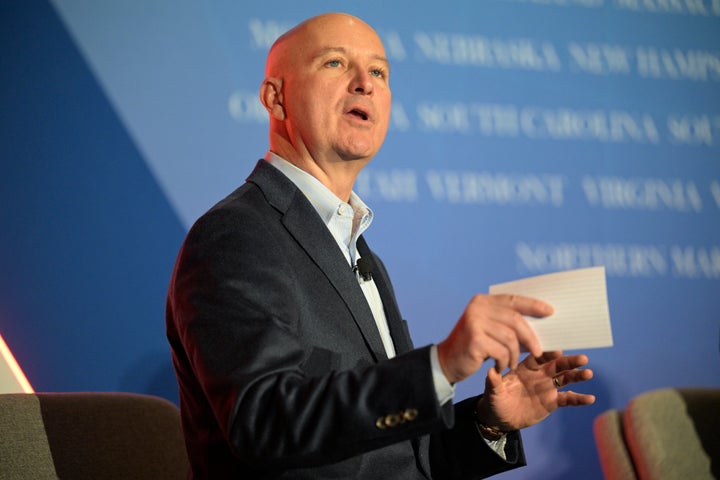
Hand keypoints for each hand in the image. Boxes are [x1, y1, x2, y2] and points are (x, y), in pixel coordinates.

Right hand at [437, 294, 550, 383]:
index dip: (533, 305)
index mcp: (482, 301)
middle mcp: (477, 308)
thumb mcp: (489, 329)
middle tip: (539, 351)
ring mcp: (474, 323)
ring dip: (515, 354)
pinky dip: (504, 362)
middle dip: (530, 337)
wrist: (446, 361)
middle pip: (515, 320)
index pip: (513, 300)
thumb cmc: (473, 346)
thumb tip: (540, 324)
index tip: (550, 312)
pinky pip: (501, 351)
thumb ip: (507, 323)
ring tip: (511, 363)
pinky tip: (499, 367)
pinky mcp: (474, 340)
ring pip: (511, 338)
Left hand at [475, 351, 595, 430]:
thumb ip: (494, 382)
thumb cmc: (494, 400)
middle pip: (557, 365)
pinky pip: (568, 399)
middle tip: (583, 358)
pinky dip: (579, 398)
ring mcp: (547, 387)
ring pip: (565, 379)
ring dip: (577, 376)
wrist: (500, 418)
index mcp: (526, 367)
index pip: (539, 356)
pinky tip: (590, 398)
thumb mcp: (492, 391)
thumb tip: (490, 372)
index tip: (559, 350)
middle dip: (569, 361)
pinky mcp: (552, 402)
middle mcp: (539, 374)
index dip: (548, 353)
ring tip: (588, 373)